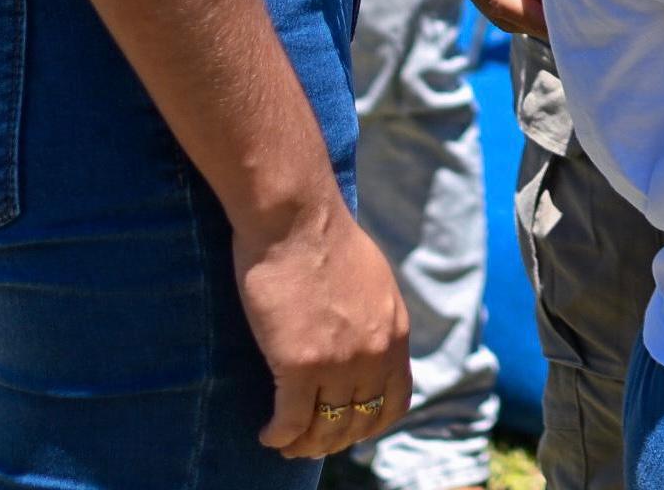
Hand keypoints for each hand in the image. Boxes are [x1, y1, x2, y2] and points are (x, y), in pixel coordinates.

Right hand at [234, 196, 411, 457]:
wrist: (296, 218)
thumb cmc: (324, 239)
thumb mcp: (372, 281)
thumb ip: (373, 318)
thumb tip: (363, 341)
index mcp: (396, 333)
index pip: (396, 401)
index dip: (371, 423)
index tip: (348, 426)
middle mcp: (375, 354)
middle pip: (359, 422)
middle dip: (334, 440)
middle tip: (309, 442)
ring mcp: (339, 363)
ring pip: (326, 429)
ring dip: (305, 444)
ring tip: (286, 443)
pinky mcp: (300, 366)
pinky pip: (291, 421)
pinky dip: (279, 435)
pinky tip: (267, 434)